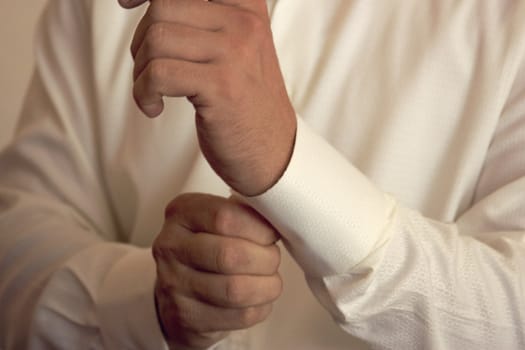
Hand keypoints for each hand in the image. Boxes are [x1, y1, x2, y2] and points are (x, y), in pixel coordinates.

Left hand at [122, 0, 296, 195]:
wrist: (274, 152)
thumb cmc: (244, 102)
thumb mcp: (234, 49)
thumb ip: (203, 21)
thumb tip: (146, 5)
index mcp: (246, 7)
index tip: (126, 3)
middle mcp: (244, 22)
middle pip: (162, 7)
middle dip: (140, 41)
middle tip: (149, 69)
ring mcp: (235, 52)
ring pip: (156, 38)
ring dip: (141, 70)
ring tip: (154, 92)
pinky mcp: (222, 85)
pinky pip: (158, 74)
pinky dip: (144, 93)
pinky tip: (154, 108)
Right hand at [153, 193, 281, 348]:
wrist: (176, 293)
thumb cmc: (208, 248)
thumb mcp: (216, 219)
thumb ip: (243, 211)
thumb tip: (275, 215)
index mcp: (181, 213)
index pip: (224, 216)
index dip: (259, 228)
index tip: (272, 234)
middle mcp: (170, 246)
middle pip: (230, 255)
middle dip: (265, 259)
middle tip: (272, 259)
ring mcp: (173, 284)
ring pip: (235, 290)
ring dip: (266, 286)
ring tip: (269, 281)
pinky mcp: (186, 317)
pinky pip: (238, 316)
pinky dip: (259, 307)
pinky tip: (257, 299)